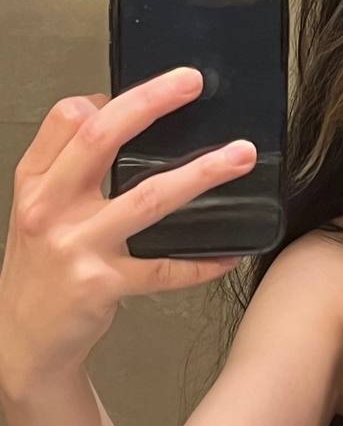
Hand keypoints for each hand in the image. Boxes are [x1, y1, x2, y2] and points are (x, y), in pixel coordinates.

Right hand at [0, 67, 255, 390]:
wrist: (21, 342)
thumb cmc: (40, 270)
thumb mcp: (39, 211)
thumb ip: (70, 167)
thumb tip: (116, 112)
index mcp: (36, 182)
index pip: (66, 119)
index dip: (114, 97)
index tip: (160, 87)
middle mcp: (50, 208)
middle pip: (101, 139)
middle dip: (151, 103)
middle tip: (191, 83)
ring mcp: (75, 247)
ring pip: (147, 198)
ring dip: (201, 174)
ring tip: (239, 157)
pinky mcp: (101, 286)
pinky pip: (165, 269)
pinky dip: (202, 262)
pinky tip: (230, 252)